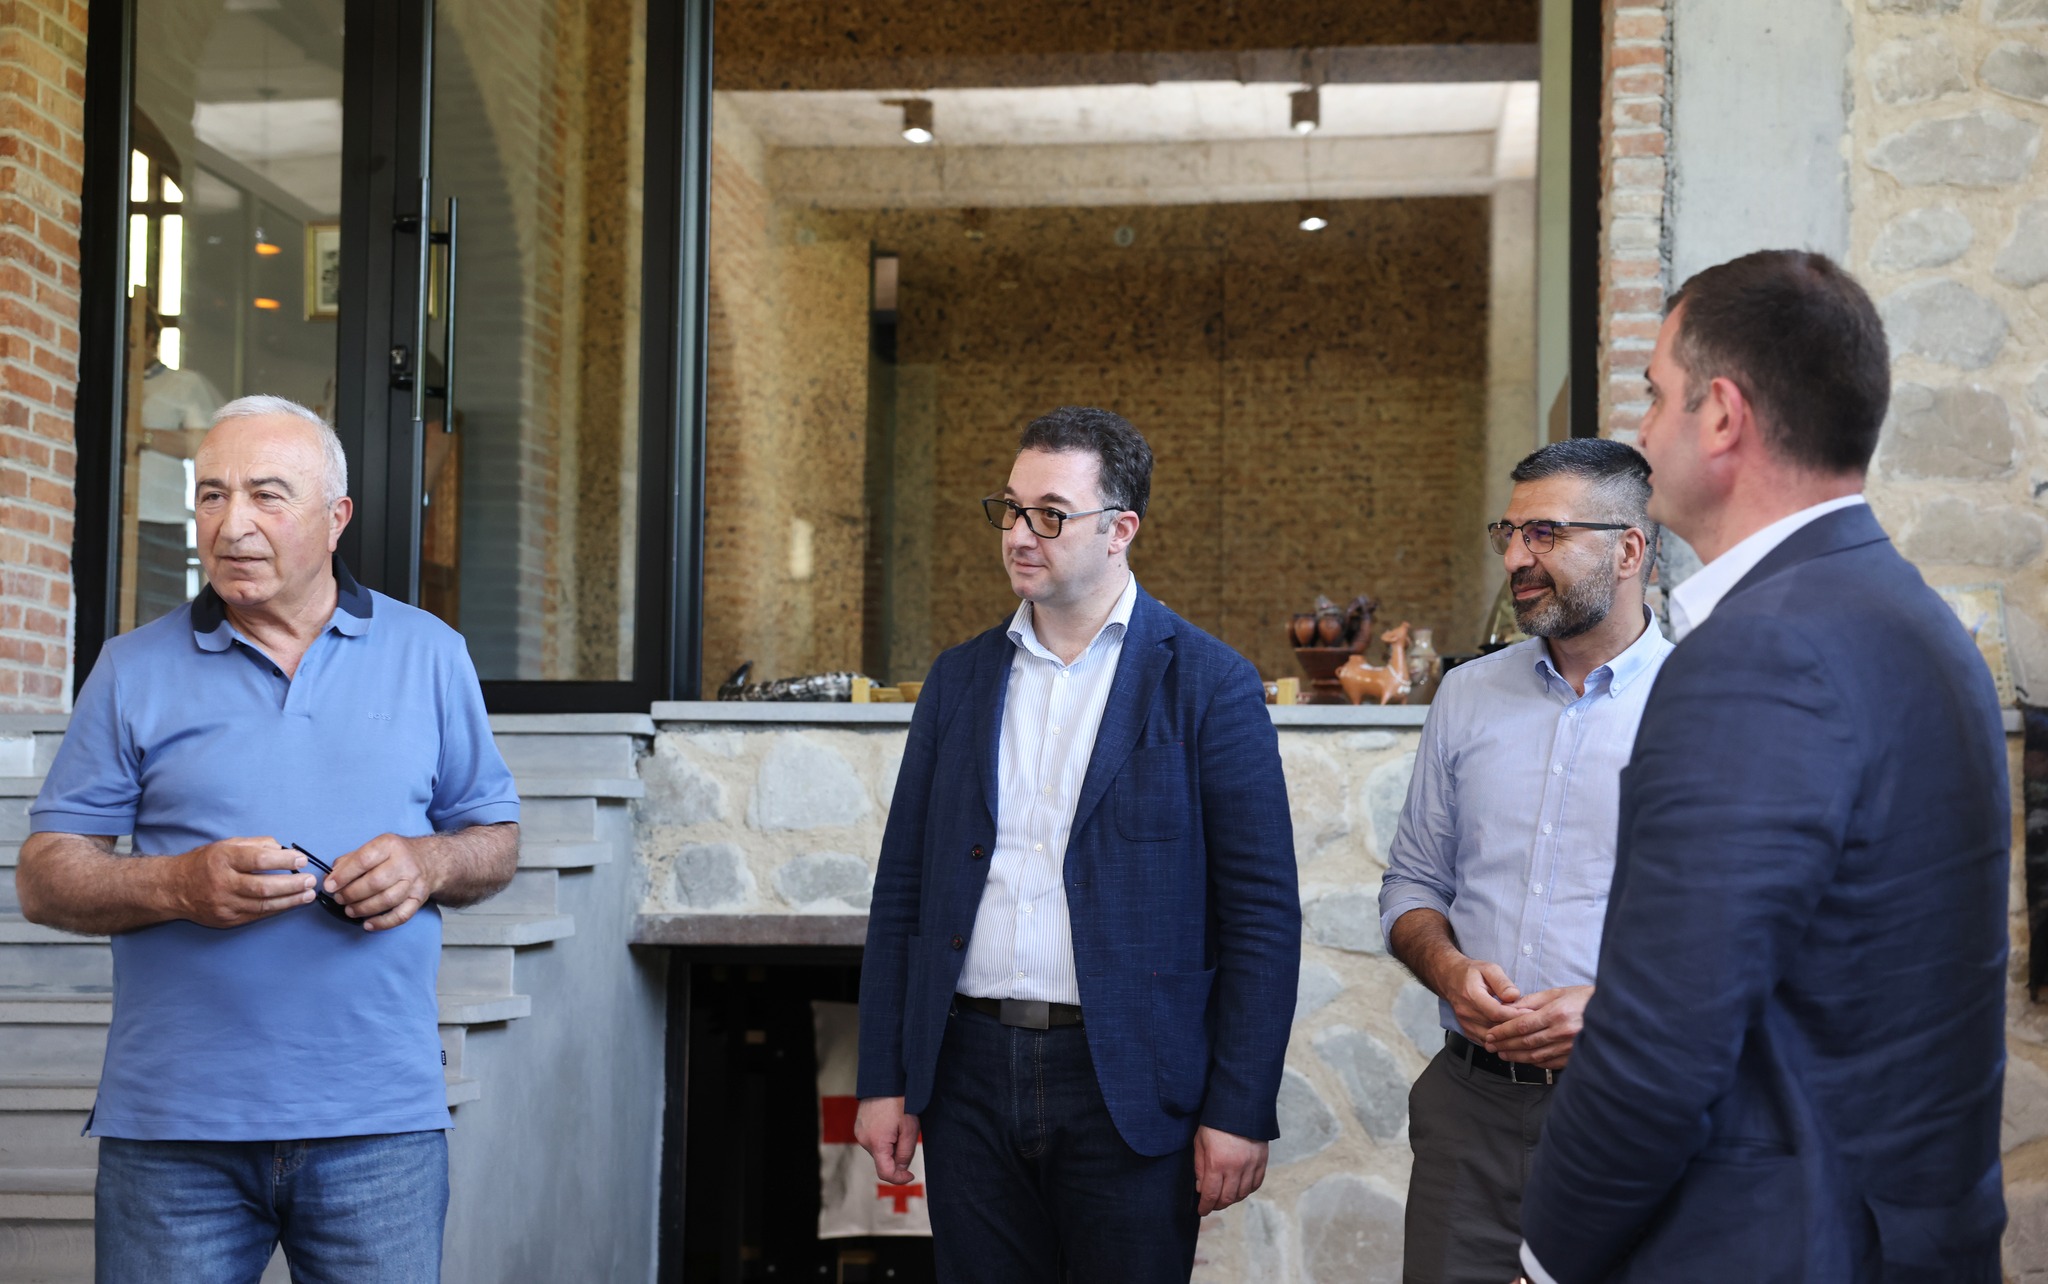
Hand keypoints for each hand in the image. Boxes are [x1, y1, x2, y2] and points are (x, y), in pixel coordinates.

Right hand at [170, 837, 315, 928]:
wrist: (173, 889)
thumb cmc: (204, 863)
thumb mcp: (226, 845)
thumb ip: (256, 844)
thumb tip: (283, 850)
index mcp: (223, 859)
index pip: (258, 860)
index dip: (283, 861)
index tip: (301, 860)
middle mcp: (222, 883)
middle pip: (263, 886)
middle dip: (292, 884)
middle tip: (310, 880)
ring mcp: (224, 904)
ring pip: (263, 905)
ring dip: (290, 900)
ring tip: (308, 895)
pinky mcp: (226, 920)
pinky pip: (256, 915)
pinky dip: (276, 909)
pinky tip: (291, 903)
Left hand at [326, 834, 432, 930]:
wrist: (429, 860)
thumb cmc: (394, 855)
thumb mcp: (373, 848)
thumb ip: (350, 861)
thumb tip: (330, 878)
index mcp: (389, 845)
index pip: (364, 860)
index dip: (344, 875)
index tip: (329, 886)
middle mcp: (404, 862)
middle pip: (376, 882)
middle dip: (352, 894)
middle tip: (339, 899)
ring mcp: (414, 882)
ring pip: (388, 900)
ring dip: (364, 909)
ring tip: (350, 911)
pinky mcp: (419, 898)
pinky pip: (402, 915)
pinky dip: (383, 923)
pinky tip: (368, 924)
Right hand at [854, 1096, 919, 1184]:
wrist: (885, 1079)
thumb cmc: (900, 1101)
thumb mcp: (909, 1129)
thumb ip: (905, 1154)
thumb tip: (901, 1170)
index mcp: (876, 1143)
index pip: (885, 1173)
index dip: (899, 1179)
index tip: (910, 1175)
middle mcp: (864, 1140)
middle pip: (882, 1161)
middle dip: (896, 1157)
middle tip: (907, 1137)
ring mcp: (859, 1132)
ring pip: (878, 1150)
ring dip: (890, 1146)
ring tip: (899, 1126)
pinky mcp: (859, 1126)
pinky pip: (873, 1140)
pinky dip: (883, 1139)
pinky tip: (890, 1123)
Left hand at [1193, 1126, 1267, 1215]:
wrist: (1240, 1106)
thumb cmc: (1215, 1123)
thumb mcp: (1200, 1143)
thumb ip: (1200, 1167)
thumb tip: (1201, 1188)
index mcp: (1217, 1163)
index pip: (1211, 1194)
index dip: (1205, 1206)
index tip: (1202, 1211)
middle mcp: (1236, 1168)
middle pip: (1227, 1198)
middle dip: (1218, 1205)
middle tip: (1212, 1205)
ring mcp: (1251, 1165)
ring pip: (1242, 1194)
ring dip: (1232, 1199)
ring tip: (1224, 1197)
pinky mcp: (1261, 1161)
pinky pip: (1255, 1184)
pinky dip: (1247, 1191)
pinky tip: (1240, 1189)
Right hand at [1431, 955, 1527, 1043]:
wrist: (1450, 979)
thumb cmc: (1471, 972)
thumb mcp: (1489, 968)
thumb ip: (1502, 982)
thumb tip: (1514, 996)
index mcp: (1472, 995)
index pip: (1496, 1012)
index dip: (1515, 1015)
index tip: (1531, 1014)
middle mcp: (1466, 1012)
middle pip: (1495, 1027)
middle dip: (1515, 1028)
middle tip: (1534, 1025)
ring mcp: (1465, 1023)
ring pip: (1491, 1038)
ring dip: (1508, 1038)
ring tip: (1525, 1033)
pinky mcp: (1467, 1031)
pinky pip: (1485, 1042)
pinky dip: (1499, 1042)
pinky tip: (1511, 1038)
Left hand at [1482, 985, 1593, 1068]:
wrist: (1614, 1013)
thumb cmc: (1585, 999)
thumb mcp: (1558, 993)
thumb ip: (1533, 1001)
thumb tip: (1509, 1008)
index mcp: (1556, 1014)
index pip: (1521, 1025)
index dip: (1503, 1032)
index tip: (1490, 1034)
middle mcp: (1562, 1032)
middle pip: (1525, 1042)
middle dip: (1504, 1045)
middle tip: (1490, 1046)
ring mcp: (1570, 1047)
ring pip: (1535, 1055)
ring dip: (1515, 1056)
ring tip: (1502, 1054)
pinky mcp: (1575, 1057)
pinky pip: (1549, 1063)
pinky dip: (1533, 1062)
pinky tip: (1524, 1059)